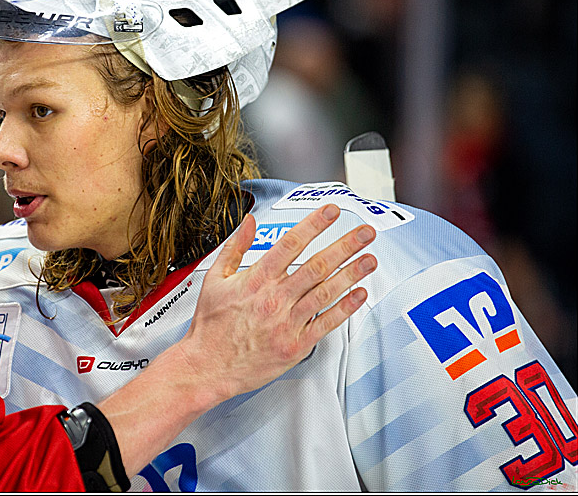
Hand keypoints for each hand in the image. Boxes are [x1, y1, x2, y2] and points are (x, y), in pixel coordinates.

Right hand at [177, 203, 375, 403]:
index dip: (314, 224)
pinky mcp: (295, 345)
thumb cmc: (210, 326)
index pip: (290, 243)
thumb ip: (235, 247)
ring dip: (352, 274)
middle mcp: (274, 298)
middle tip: (365, 232)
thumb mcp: (214, 279)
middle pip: (316, 265)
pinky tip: (359, 295)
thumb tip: (248, 221)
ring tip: (370, 259)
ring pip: (326, 292)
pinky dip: (345, 309)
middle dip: (345, 245)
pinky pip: (326, 323)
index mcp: (256, 279)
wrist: (206, 366)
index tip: (332, 211)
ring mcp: (286, 321)